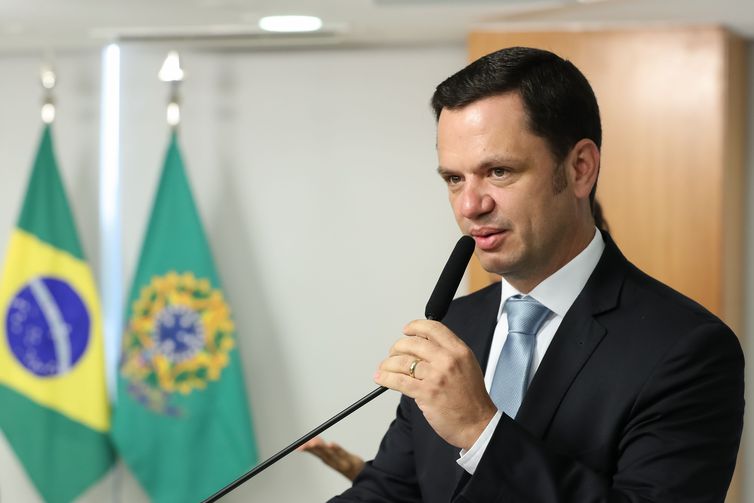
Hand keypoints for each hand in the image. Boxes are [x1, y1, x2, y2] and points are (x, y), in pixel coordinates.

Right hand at [297, 436, 365, 480]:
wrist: (359, 472)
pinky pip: (342, 452)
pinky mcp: (350, 459)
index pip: (313, 452)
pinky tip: (330, 444)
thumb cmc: (343, 462)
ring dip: (320, 447)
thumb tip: (313, 438)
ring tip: (314, 443)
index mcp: (326, 459)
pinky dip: (336, 448)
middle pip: (320, 453)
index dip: (305, 449)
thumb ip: (322, 447)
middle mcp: (332, 461)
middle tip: (304, 443)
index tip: (297, 446)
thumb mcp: (331, 456)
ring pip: (329, 453)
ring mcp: (341, 460)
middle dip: (311, 448)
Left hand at [374, 319, 496, 449]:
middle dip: (397, 347)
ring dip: (388, 364)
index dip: (415, 327)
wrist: (477, 423)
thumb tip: (421, 346)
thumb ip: (447, 353)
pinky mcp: (426, 393)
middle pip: (412, 343)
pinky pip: (399, 380)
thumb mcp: (467, 366)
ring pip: (402, 361)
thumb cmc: (472, 398)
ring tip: (384, 367)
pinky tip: (381, 378)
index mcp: (459, 351)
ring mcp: (436, 376)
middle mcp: (448, 360)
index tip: (407, 330)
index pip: (432, 329)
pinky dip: (386, 378)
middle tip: (393, 353)